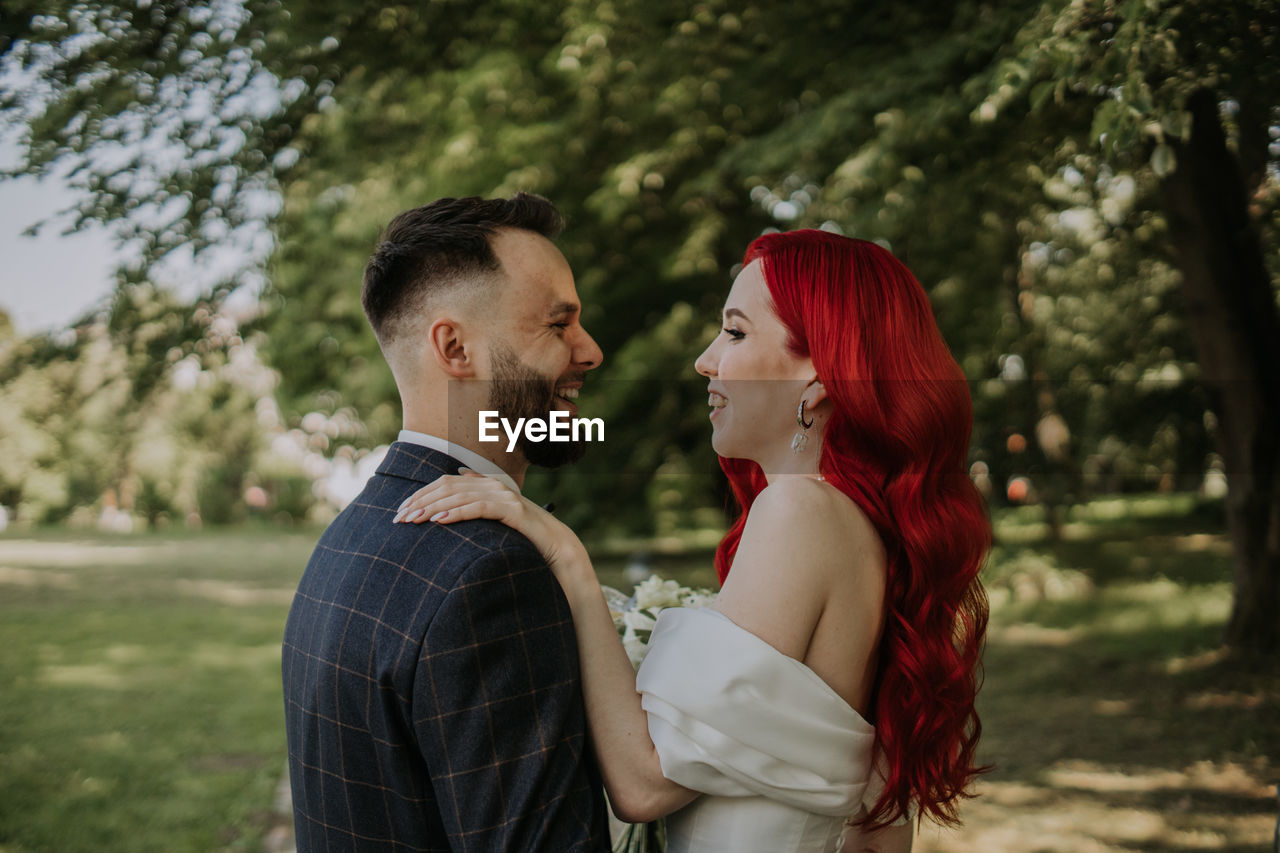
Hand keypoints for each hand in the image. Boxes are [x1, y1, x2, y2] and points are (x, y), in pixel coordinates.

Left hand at [394, 469, 591, 588]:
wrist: (555, 545)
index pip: (446, 484)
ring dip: (433, 509)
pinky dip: (456, 514)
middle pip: (448, 488)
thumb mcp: (497, 511)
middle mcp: (493, 485)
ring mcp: (504, 496)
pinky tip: (439, 522)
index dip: (422, 495)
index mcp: (487, 484)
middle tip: (400, 518)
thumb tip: (458, 475)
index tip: (402, 510)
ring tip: (413, 520)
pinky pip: (478, 508)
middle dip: (421, 502)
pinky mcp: (511, 509)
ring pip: (460, 497)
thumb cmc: (522, 533)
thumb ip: (478, 494)